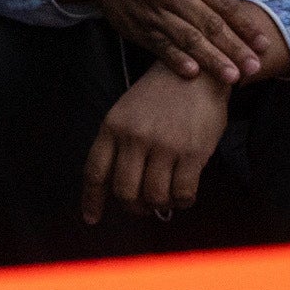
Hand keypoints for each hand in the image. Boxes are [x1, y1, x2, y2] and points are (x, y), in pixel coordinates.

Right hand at [47, 0, 270, 84]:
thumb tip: (240, 20)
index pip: (221, 1)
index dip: (244, 24)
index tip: (264, 44)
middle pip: (207, 23)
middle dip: (233, 47)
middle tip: (253, 67)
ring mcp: (152, 12)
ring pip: (186, 39)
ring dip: (211, 59)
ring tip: (232, 77)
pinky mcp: (137, 29)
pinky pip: (160, 47)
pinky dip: (176, 60)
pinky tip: (193, 73)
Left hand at [81, 65, 230, 227]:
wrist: (197, 71)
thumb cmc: (160, 95)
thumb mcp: (127, 111)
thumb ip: (118, 144)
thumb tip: (115, 186)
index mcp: (113, 125)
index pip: (95, 171)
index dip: (92, 200)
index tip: (91, 218)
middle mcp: (135, 137)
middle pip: (124, 192)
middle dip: (132, 207)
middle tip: (142, 205)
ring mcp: (164, 145)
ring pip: (154, 197)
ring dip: (160, 205)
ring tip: (166, 195)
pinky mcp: (193, 152)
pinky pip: (183, 194)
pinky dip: (183, 202)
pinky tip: (184, 193)